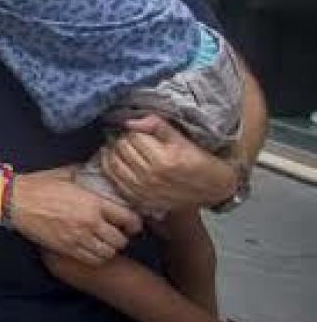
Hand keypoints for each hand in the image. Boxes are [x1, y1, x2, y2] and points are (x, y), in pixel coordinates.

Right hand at [9, 169, 142, 265]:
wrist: (15, 201)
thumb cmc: (38, 185)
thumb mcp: (66, 174)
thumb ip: (86, 175)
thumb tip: (97, 172)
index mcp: (93, 202)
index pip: (128, 219)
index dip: (134, 224)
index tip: (130, 225)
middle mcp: (90, 222)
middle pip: (120, 240)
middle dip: (120, 238)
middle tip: (115, 234)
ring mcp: (78, 238)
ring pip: (108, 253)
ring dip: (108, 249)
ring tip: (103, 243)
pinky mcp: (66, 248)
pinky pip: (92, 260)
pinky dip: (96, 257)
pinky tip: (91, 250)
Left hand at [101, 115, 236, 209]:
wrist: (213, 190)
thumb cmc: (200, 161)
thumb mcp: (184, 140)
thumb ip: (158, 126)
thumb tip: (130, 121)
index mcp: (164, 160)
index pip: (134, 136)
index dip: (133, 129)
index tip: (134, 127)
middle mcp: (151, 177)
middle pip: (122, 149)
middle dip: (121, 138)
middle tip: (124, 134)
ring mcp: (143, 191)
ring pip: (114, 164)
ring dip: (111, 151)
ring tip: (115, 143)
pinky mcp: (139, 200)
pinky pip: (114, 181)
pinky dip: (108, 168)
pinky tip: (112, 159)